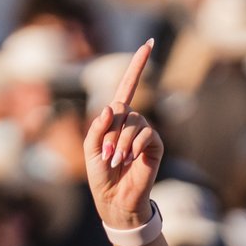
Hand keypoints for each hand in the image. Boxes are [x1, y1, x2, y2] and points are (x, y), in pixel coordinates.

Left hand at [85, 42, 163, 227]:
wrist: (115, 200)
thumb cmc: (100, 176)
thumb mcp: (90, 149)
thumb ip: (97, 127)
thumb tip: (112, 107)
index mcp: (115, 119)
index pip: (127, 87)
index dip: (137, 66)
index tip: (148, 44)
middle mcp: (132, 121)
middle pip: (122, 108)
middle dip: (110, 132)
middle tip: (106, 155)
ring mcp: (145, 132)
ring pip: (133, 122)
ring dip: (121, 142)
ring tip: (116, 161)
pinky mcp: (155, 145)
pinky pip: (146, 133)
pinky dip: (134, 145)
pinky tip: (131, 159)